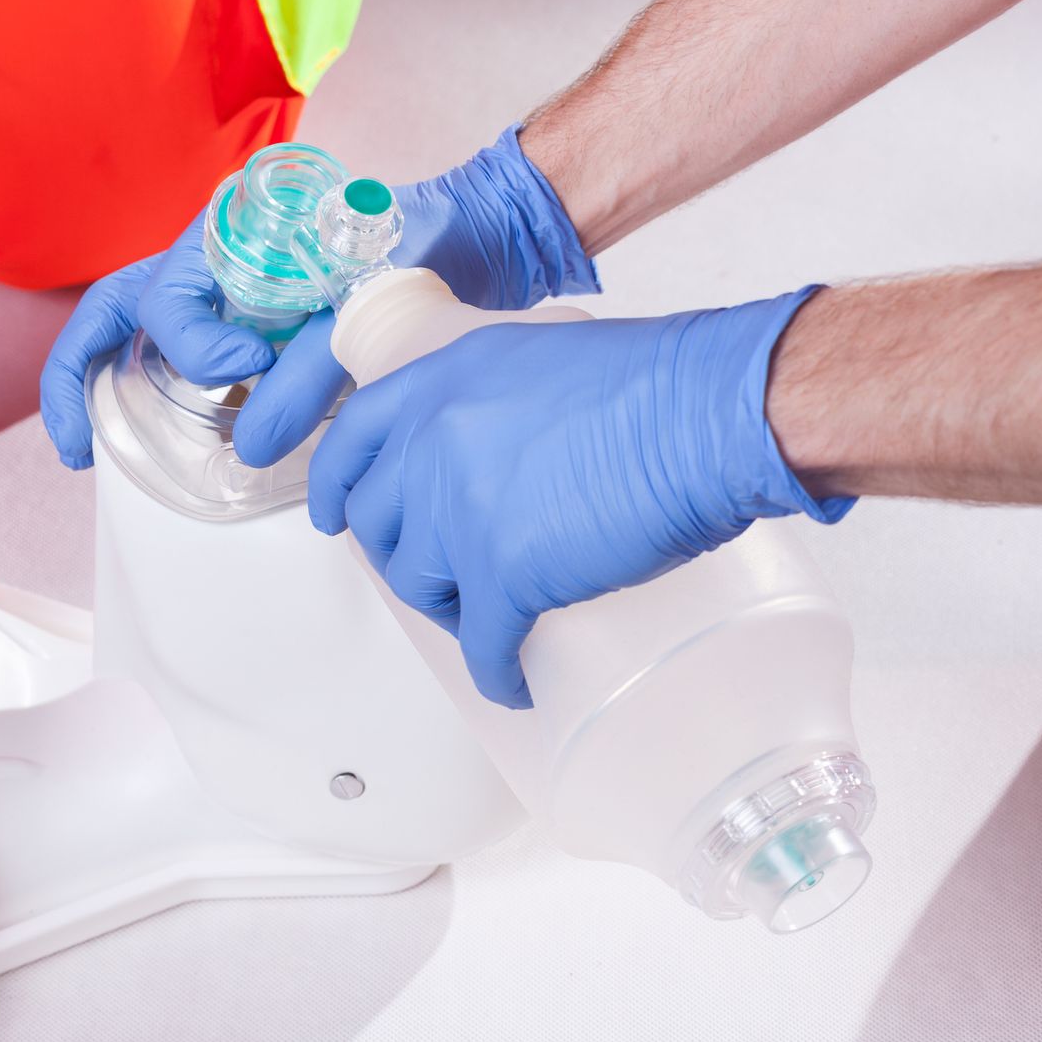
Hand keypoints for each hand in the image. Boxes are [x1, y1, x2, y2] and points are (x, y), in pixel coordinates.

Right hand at [38, 124, 599, 469]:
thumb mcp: (368, 304)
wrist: (471, 238)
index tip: (252, 365)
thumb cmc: (421, 247)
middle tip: (78, 448)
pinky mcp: (240, 326)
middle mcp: (206, 257)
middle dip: (77, 375)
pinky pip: (174, 359)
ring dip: (98, 384)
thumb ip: (312, 368)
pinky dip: (151, 396)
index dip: (195, 345)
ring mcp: (216, 292)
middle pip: (112, 308)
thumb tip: (254, 440)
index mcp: (228, 229)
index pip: (168, 297)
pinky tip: (152, 441)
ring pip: (129, 333)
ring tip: (86, 447)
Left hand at [307, 289, 851, 707]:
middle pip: (379, 523)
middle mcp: (432, 443)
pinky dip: (496, 672)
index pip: (353, 439)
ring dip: (448, 610)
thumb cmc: (656, 383)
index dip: (337, 484)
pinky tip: (514, 681)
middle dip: (405, 555)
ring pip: (420, 584)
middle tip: (441, 574)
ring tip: (487, 619)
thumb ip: (494, 401)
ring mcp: (460, 511)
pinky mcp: (504, 573)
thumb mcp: (540, 359)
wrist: (708, 416)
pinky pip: (482, 645)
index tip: (333, 514)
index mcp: (438, 383)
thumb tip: (494, 453)